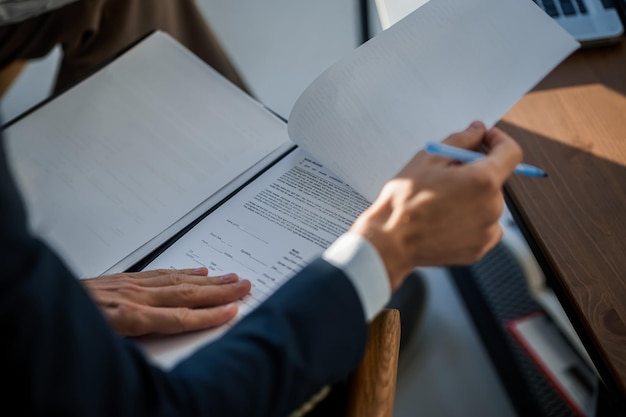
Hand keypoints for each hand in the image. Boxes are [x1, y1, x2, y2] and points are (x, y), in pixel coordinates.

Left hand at [82, 267, 250, 336]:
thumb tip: (166, 333)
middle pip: (186, 293)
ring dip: (209, 279)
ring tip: (232, 276)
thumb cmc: (69, 331)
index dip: (209, 315)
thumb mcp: (102, 345)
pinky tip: (198, 270)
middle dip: (220, 290)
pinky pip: (160, 273)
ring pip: (178, 280)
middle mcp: (133, 298)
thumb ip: (135, 337)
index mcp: (128, 318)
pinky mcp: (122, 281)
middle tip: (245, 284)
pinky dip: (183, 271)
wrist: (36, 308)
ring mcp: (129, 286)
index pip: (180, 317)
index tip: (234, 311)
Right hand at [350, 121, 521, 288]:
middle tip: (447, 174)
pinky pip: (483, 226)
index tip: (485, 139)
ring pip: (488, 203)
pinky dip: (470, 219)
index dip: (498, 140)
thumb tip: (477, 130)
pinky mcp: (479, 248)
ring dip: (472, 197)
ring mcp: (487, 230)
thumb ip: (460, 140)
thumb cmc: (404, 200)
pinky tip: (444, 220)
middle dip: (476, 172)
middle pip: (495, 179)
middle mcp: (492, 206)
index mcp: (482, 180)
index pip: (510, 153)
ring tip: (440, 202)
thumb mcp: (428, 159)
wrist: (390, 242)